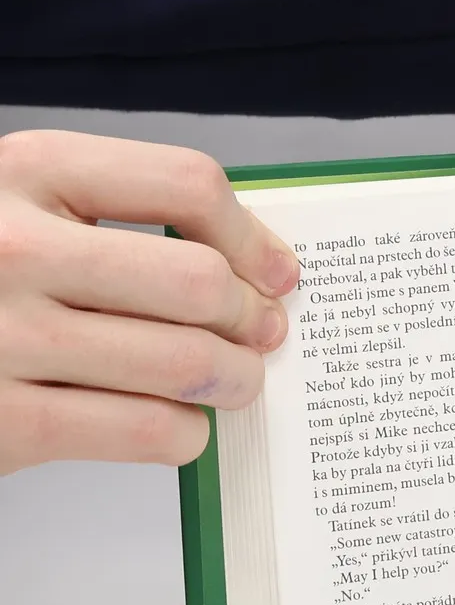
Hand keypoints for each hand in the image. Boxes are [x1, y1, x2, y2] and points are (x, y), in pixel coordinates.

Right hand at [0, 131, 299, 474]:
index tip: (279, 272)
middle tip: (263, 336)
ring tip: (235, 383)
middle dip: (251, 318)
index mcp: (27, 169)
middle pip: (196, 281)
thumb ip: (113, 216)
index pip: (186, 184)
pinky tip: (180, 428)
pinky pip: (137, 428)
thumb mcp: (20, 205)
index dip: (252, 236)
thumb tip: (253, 266)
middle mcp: (12, 247)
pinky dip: (181, 434)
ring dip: (232, 380)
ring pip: (180, 362)